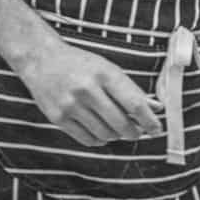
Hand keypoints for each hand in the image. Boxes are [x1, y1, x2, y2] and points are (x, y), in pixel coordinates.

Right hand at [14, 37, 163, 146]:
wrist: (42, 59)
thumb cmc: (81, 64)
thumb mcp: (109, 69)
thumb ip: (131, 90)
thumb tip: (156, 108)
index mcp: (106, 74)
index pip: (134, 103)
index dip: (149, 120)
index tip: (156, 129)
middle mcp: (88, 90)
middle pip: (121, 123)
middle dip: (134, 133)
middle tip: (137, 133)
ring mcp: (71, 105)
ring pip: (105, 134)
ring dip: (116, 136)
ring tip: (117, 129)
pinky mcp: (57, 118)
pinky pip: (86, 139)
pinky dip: (99, 140)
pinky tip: (101, 132)